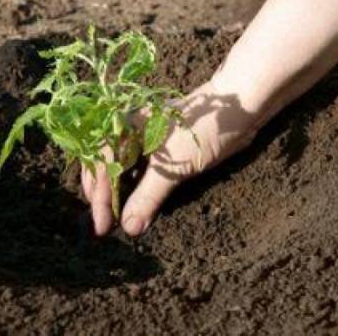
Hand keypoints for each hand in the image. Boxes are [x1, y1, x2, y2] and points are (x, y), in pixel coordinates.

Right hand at [81, 75, 261, 236]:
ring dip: (115, 193)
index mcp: (124, 126)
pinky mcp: (159, 148)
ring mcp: (143, 139)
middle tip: (104, 225)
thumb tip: (129, 227)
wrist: (238, 109)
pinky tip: (132, 204)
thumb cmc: (202, 130)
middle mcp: (129, 131)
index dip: (98, 197)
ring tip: (113, 218)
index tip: (103, 225)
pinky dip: (132, 188)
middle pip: (102, 165)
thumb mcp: (173, 168)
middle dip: (101, 196)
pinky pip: (137, 169)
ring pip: (118, 168)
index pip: (100, 165)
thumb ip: (148, 197)